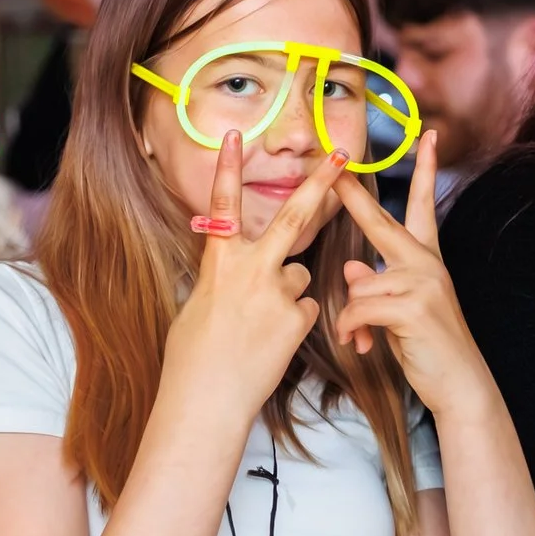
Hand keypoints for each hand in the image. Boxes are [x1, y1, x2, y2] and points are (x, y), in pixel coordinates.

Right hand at [163, 132, 345, 421]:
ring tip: (261, 325)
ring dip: (289, 291)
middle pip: (292, 217)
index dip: (228, 169)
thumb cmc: (193, 356)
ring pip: (300, 275)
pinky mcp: (298, 318)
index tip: (238, 137)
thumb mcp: (198, 305)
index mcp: (218, 262)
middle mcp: (250, 269)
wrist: (208, 399)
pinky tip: (274, 341)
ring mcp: (277, 293)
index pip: (223, 206)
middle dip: (319, 184)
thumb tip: (231, 268)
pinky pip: (306, 308)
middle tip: (342, 155)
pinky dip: (295, 321)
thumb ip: (221, 277)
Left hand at [328, 131, 489, 415]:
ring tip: (360, 339)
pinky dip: (352, 329)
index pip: (422, 205)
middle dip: (354, 196)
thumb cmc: (429, 348)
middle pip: (382, 222)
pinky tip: (360, 345)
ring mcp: (423, 283)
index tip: (427, 136)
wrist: (460, 383)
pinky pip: (359, 307)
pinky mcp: (413, 307)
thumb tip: (351, 269)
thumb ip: (377, 284)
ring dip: (352, 316)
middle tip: (332, 170)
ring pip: (359, 284)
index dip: (424, 169)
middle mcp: (427, 263)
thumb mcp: (399, 311)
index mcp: (427, 260)